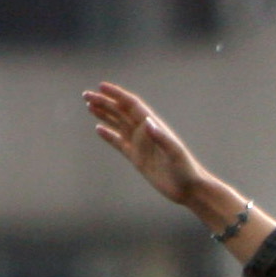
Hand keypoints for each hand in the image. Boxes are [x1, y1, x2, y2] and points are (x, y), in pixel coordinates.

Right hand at [83, 82, 213, 204]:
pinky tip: (99, 129)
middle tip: (86, 95)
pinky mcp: (137, 158)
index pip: (132, 105)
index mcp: (154, 126)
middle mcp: (145, 133)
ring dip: (104, 114)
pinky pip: (119, 143)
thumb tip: (147, 122)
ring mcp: (140, 145)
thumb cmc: (186, 170)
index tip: (101, 86)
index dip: (117, 95)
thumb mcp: (175, 153)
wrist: (189, 190)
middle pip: (121, 112)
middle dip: (104, 102)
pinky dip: (109, 135)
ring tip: (89, 105)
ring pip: (118, 124)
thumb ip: (162, 138)